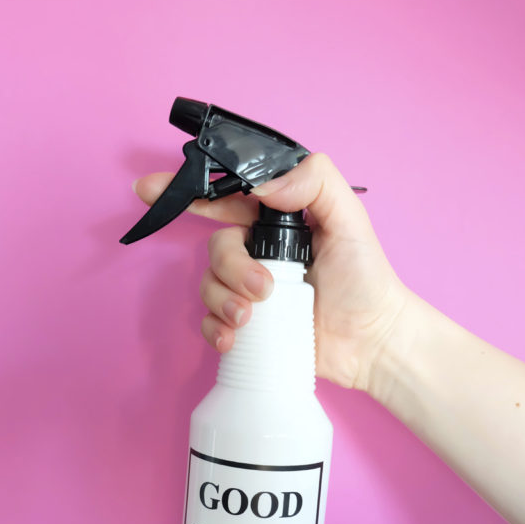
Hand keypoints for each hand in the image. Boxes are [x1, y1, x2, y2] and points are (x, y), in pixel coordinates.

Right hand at [133, 153, 410, 392]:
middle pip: (216, 247)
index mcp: (277, 221)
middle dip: (230, 268)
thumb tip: (263, 185)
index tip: (150, 190)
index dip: (187, 192)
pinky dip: (215, 330)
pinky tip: (235, 340)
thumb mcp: (350, 218)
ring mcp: (251, 290)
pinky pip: (210, 322)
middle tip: (263, 289)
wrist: (373, 341)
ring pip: (209, 285)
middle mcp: (259, 252)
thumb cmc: (366, 279)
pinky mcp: (248, 327)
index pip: (226, 197)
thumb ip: (316, 182)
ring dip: (223, 301)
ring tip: (252, 319)